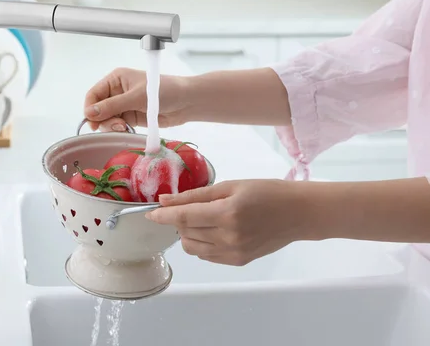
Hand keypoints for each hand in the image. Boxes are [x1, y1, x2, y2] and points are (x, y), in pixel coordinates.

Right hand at [84, 67, 190, 131]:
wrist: (186, 103)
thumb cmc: (165, 91)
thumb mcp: (137, 97)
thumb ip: (112, 105)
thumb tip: (90, 113)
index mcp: (116, 79)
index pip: (93, 94)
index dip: (90, 108)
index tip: (92, 122)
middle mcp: (117, 92)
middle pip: (98, 109)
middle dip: (103, 119)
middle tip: (117, 125)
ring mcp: (123, 105)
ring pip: (106, 120)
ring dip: (112, 126)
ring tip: (124, 127)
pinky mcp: (130, 117)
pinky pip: (117, 126)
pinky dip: (119, 130)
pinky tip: (127, 129)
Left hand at [146, 179, 311, 265]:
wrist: (298, 213)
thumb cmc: (267, 192)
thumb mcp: (231, 186)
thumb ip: (196, 195)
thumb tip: (166, 200)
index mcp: (228, 213)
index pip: (184, 218)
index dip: (163, 216)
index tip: (149, 213)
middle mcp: (229, 237)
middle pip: (185, 233)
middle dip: (179, 220)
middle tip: (192, 207)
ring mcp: (234, 253)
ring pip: (192, 247)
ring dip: (188, 233)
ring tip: (205, 219)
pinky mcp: (238, 261)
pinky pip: (206, 255)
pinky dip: (202, 243)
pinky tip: (214, 230)